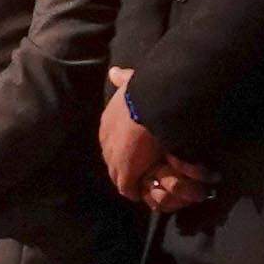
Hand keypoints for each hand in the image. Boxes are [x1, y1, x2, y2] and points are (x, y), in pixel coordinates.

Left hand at [99, 80, 173, 207]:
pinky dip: (143, 190)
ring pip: (121, 178)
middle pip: (115, 161)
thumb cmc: (145, 90)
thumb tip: (114, 72)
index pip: (114, 141)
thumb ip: (122, 79)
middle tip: (153, 166)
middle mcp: (106, 143)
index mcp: (107, 122)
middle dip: (132, 165)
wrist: (151, 102)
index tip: (144, 148)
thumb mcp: (131, 81)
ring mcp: (114, 161)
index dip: (129, 147)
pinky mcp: (125, 175)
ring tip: (157, 177)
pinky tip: (157, 186)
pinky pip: (131, 191)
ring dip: (138, 179)